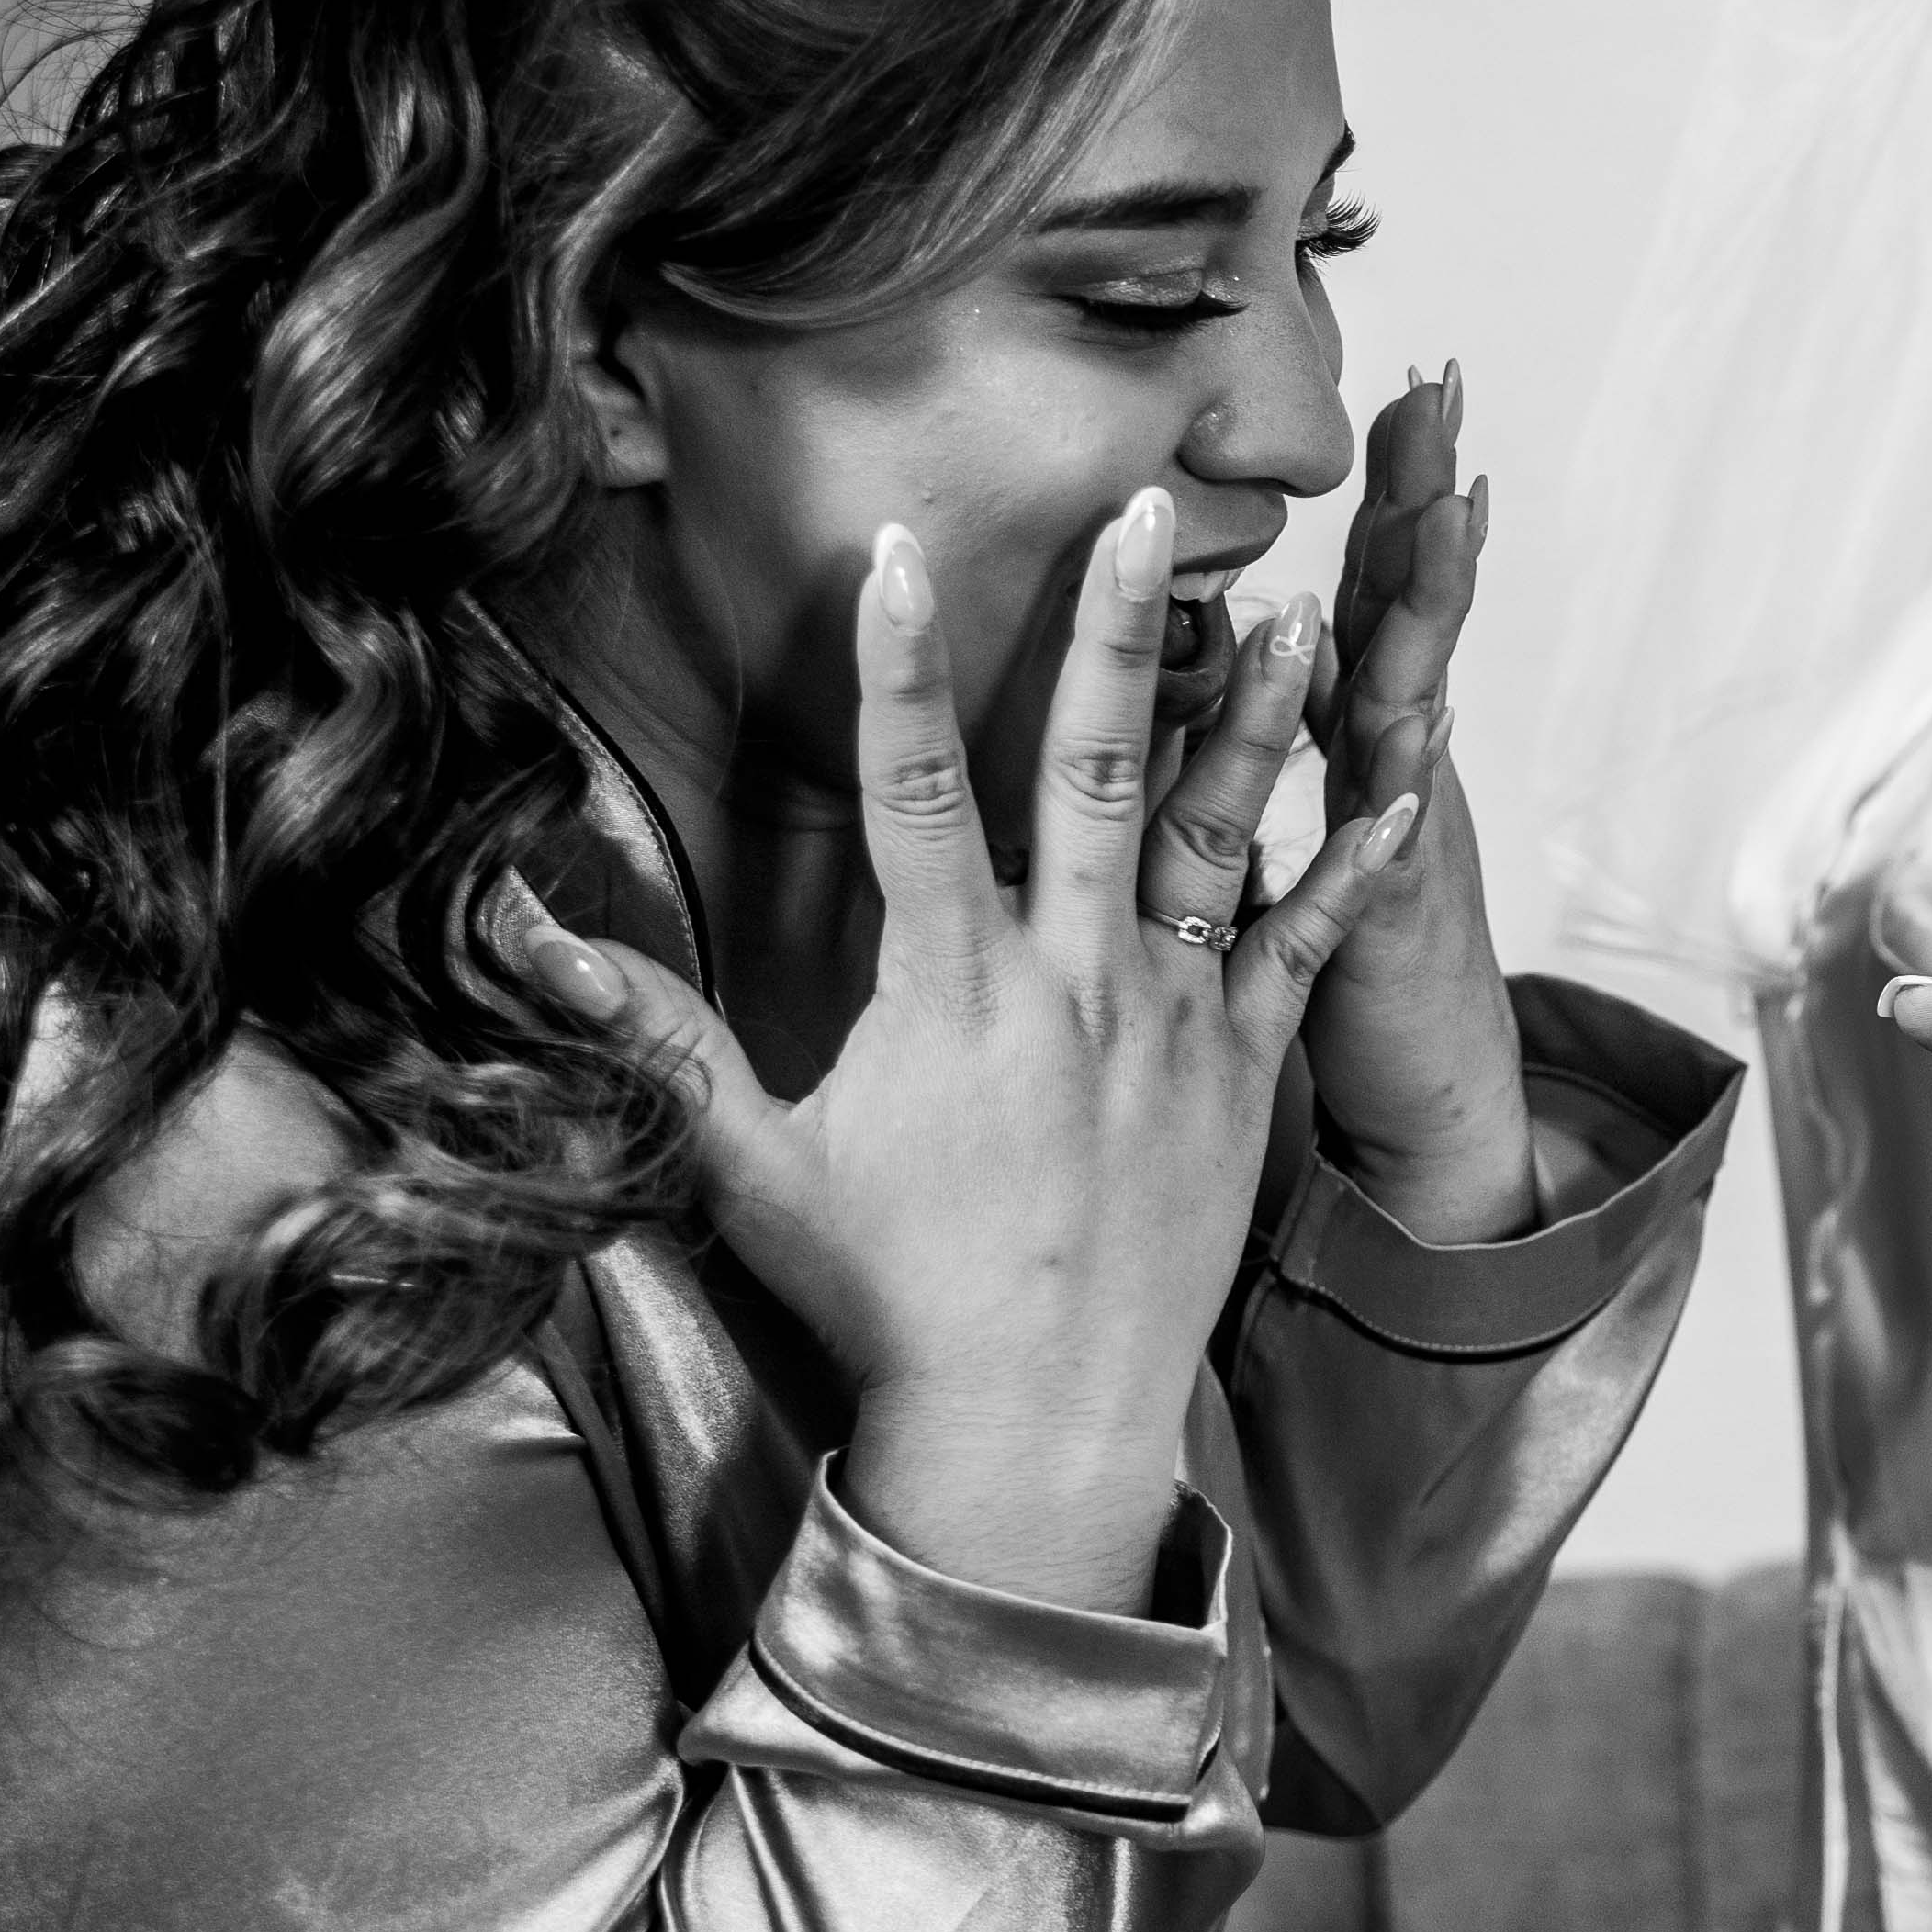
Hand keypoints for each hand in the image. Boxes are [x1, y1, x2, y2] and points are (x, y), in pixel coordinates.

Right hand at [517, 494, 1418, 1610]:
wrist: (1036, 1420)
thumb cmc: (886, 1295)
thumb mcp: (749, 1163)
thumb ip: (649, 1038)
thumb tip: (524, 942)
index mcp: (950, 988)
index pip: (914, 789)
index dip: (898, 666)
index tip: (895, 551)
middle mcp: (1072, 983)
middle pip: (1095, 769)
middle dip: (1114, 628)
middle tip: (1141, 511)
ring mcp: (1170, 1023)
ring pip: (1222, 835)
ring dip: (1256, 717)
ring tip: (1296, 608)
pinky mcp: (1242, 1074)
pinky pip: (1309, 949)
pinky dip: (1358, 867)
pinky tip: (1407, 785)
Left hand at [1295, 364, 1531, 1244]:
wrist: (1429, 1108)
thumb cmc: (1331, 982)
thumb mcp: (1303, 854)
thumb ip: (1259, 760)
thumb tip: (1207, 669)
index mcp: (1359, 748)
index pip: (1367, 595)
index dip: (1382, 499)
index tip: (1399, 389)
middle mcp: (1396, 770)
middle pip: (1406, 611)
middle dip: (1422, 502)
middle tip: (1441, 389)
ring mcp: (1406, 835)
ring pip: (1418, 696)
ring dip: (1435, 603)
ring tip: (1452, 502)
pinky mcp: (1391, 919)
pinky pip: (1399, 838)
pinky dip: (1409, 779)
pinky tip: (1422, 712)